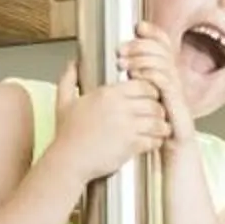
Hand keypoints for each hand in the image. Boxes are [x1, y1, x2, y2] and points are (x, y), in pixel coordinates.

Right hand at [51, 62, 168, 183]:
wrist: (68, 161)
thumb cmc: (66, 135)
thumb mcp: (64, 102)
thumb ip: (69, 78)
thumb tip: (74, 62)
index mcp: (108, 94)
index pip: (143, 85)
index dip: (150, 91)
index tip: (149, 98)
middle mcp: (120, 108)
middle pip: (154, 102)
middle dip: (159, 109)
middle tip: (157, 114)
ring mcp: (127, 127)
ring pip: (158, 121)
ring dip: (161, 126)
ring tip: (158, 129)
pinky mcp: (131, 145)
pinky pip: (154, 140)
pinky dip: (156, 141)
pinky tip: (152, 142)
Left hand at [121, 25, 200, 153]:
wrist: (174, 165)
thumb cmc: (155, 138)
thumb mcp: (140, 109)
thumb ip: (131, 89)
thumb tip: (112, 72)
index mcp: (164, 80)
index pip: (164, 48)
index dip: (154, 34)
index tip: (137, 26)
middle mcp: (174, 84)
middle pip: (164, 52)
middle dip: (142, 45)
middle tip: (121, 49)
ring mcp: (178, 95)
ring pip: (165, 65)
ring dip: (144, 59)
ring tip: (125, 64)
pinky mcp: (179, 108)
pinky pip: (168, 85)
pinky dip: (153, 77)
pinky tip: (138, 77)